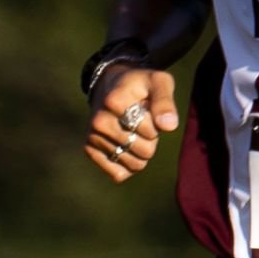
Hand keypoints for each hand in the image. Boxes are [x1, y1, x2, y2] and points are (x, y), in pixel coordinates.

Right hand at [84, 63, 178, 182]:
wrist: (110, 86)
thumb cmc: (141, 86)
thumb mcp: (158, 82)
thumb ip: (165, 102)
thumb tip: (169, 126)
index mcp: (114, 101)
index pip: (151, 131)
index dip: (157, 124)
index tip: (148, 110)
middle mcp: (99, 121)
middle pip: (144, 150)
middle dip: (151, 140)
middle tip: (142, 123)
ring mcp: (92, 137)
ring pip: (134, 164)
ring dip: (140, 152)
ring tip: (134, 133)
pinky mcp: (89, 150)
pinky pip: (119, 174)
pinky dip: (128, 165)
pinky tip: (126, 147)